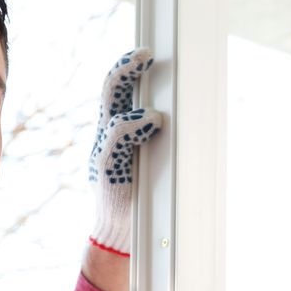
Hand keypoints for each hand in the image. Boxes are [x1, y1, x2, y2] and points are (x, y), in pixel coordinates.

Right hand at [87, 49, 164, 256]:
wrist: (119, 237)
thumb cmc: (140, 202)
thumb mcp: (153, 166)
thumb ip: (158, 143)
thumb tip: (185, 124)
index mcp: (116, 134)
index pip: (116, 95)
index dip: (126, 70)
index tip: (146, 54)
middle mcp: (106, 139)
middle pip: (110, 94)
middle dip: (124, 70)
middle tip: (144, 54)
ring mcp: (105, 153)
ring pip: (111, 111)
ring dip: (126, 86)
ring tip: (144, 74)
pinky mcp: (108, 170)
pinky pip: (115, 140)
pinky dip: (133, 126)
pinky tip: (151, 120)